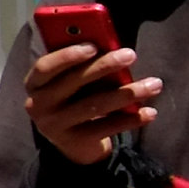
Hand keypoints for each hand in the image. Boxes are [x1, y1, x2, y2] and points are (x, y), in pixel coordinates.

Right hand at [26, 44, 156, 165]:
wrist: (73, 142)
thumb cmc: (75, 99)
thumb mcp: (72, 81)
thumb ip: (82, 65)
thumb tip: (111, 47)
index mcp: (34, 83)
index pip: (45, 66)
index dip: (67, 55)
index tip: (94, 45)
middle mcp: (38, 104)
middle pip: (73, 82)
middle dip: (104, 66)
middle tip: (131, 55)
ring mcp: (54, 125)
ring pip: (94, 106)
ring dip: (127, 93)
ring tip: (154, 84)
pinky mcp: (74, 142)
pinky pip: (106, 128)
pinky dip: (131, 119)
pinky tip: (150, 112)